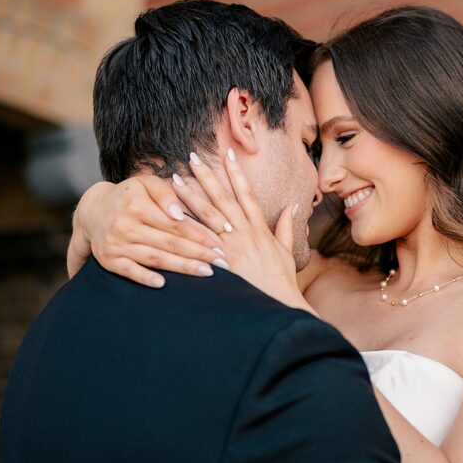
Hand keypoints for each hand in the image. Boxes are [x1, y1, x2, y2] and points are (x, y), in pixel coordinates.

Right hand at [68, 175, 226, 287]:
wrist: (93, 210)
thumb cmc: (129, 196)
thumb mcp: (145, 184)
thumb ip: (165, 193)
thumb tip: (179, 213)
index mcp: (137, 205)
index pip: (176, 224)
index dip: (200, 235)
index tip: (220, 244)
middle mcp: (126, 225)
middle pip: (170, 243)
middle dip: (199, 254)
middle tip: (223, 263)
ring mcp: (116, 244)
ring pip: (155, 258)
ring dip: (183, 268)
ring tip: (207, 274)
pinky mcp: (109, 260)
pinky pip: (129, 271)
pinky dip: (144, 278)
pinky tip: (163, 284)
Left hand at [176, 149, 312, 311]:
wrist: (280, 308)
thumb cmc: (281, 284)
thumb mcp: (286, 253)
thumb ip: (286, 229)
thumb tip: (291, 207)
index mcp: (259, 230)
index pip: (247, 194)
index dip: (237, 173)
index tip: (227, 154)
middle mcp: (245, 234)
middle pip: (223, 198)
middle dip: (208, 176)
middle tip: (192, 157)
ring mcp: (232, 248)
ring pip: (208, 216)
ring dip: (191, 196)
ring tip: (175, 179)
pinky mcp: (221, 263)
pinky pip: (199, 242)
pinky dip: (186, 228)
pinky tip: (170, 217)